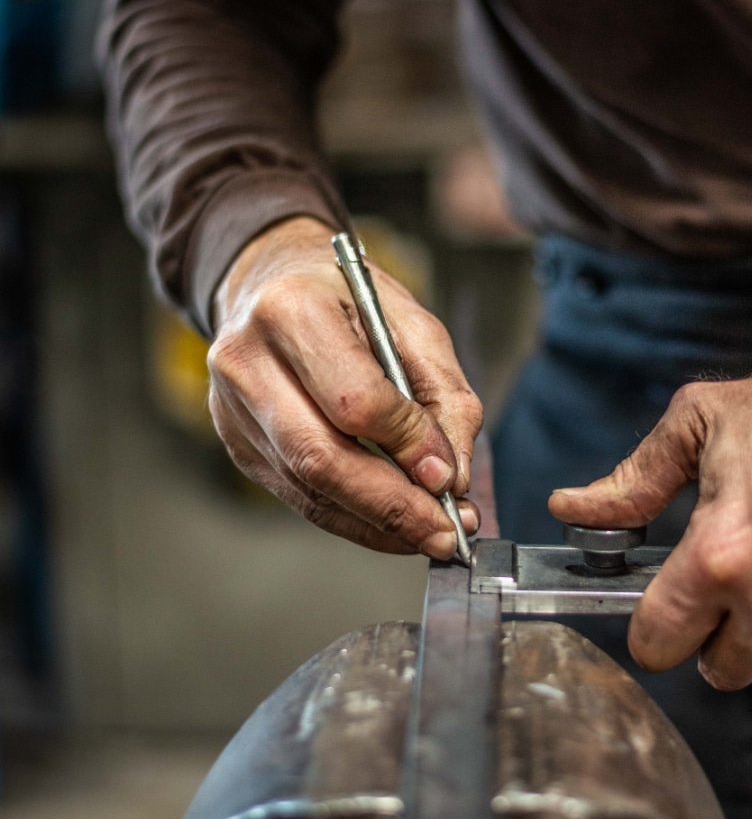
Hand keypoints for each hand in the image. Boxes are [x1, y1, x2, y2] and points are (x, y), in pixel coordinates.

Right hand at [209, 216, 481, 557]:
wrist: (270, 284)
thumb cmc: (349, 300)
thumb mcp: (413, 324)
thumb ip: (444, 396)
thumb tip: (451, 478)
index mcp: (292, 311)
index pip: (355, 400)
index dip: (407, 445)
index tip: (450, 477)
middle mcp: (247, 361)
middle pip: (322, 458)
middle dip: (393, 507)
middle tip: (447, 532)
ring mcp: (233, 410)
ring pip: (310, 489)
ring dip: (379, 524)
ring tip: (431, 533)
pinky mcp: (239, 445)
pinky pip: (302, 498)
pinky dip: (355, 521)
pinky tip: (395, 527)